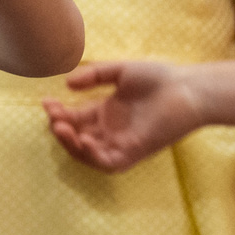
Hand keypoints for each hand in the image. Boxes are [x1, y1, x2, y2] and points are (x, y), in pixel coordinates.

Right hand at [45, 61, 205, 173]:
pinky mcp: (134, 152)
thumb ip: (94, 75)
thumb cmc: (159, 78)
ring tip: (61, 129)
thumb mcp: (120, 71)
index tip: (46, 101)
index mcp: (105, 113)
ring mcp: (122, 143)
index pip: (73, 119)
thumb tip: (67, 84)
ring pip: (87, 154)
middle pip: (75, 137)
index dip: (57, 113)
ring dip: (70, 145)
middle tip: (54, 116)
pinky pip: (108, 162)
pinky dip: (93, 156)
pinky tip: (84, 140)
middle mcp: (110, 131)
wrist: (188, 89)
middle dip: (60, 129)